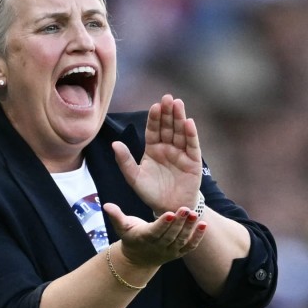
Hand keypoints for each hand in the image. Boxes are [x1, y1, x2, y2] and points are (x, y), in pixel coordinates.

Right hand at [102, 201, 205, 266]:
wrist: (138, 260)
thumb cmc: (131, 237)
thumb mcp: (122, 227)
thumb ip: (116, 216)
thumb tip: (106, 205)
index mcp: (144, 238)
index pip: (155, 231)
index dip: (163, 224)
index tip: (170, 213)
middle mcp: (158, 246)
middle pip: (170, 235)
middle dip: (179, 223)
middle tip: (186, 209)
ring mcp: (170, 251)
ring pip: (181, 240)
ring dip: (189, 229)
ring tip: (195, 214)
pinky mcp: (178, 253)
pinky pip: (189, 247)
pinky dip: (197, 238)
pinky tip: (203, 225)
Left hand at [111, 94, 202, 214]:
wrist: (169, 209)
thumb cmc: (151, 193)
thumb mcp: (134, 178)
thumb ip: (125, 161)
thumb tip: (114, 144)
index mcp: (153, 149)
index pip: (153, 129)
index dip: (154, 118)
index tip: (154, 106)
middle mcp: (167, 148)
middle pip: (168, 126)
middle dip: (168, 112)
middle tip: (168, 97)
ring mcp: (181, 153)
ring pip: (180, 132)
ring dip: (179, 117)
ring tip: (178, 104)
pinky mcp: (193, 161)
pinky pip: (192, 145)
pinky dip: (191, 134)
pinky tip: (189, 122)